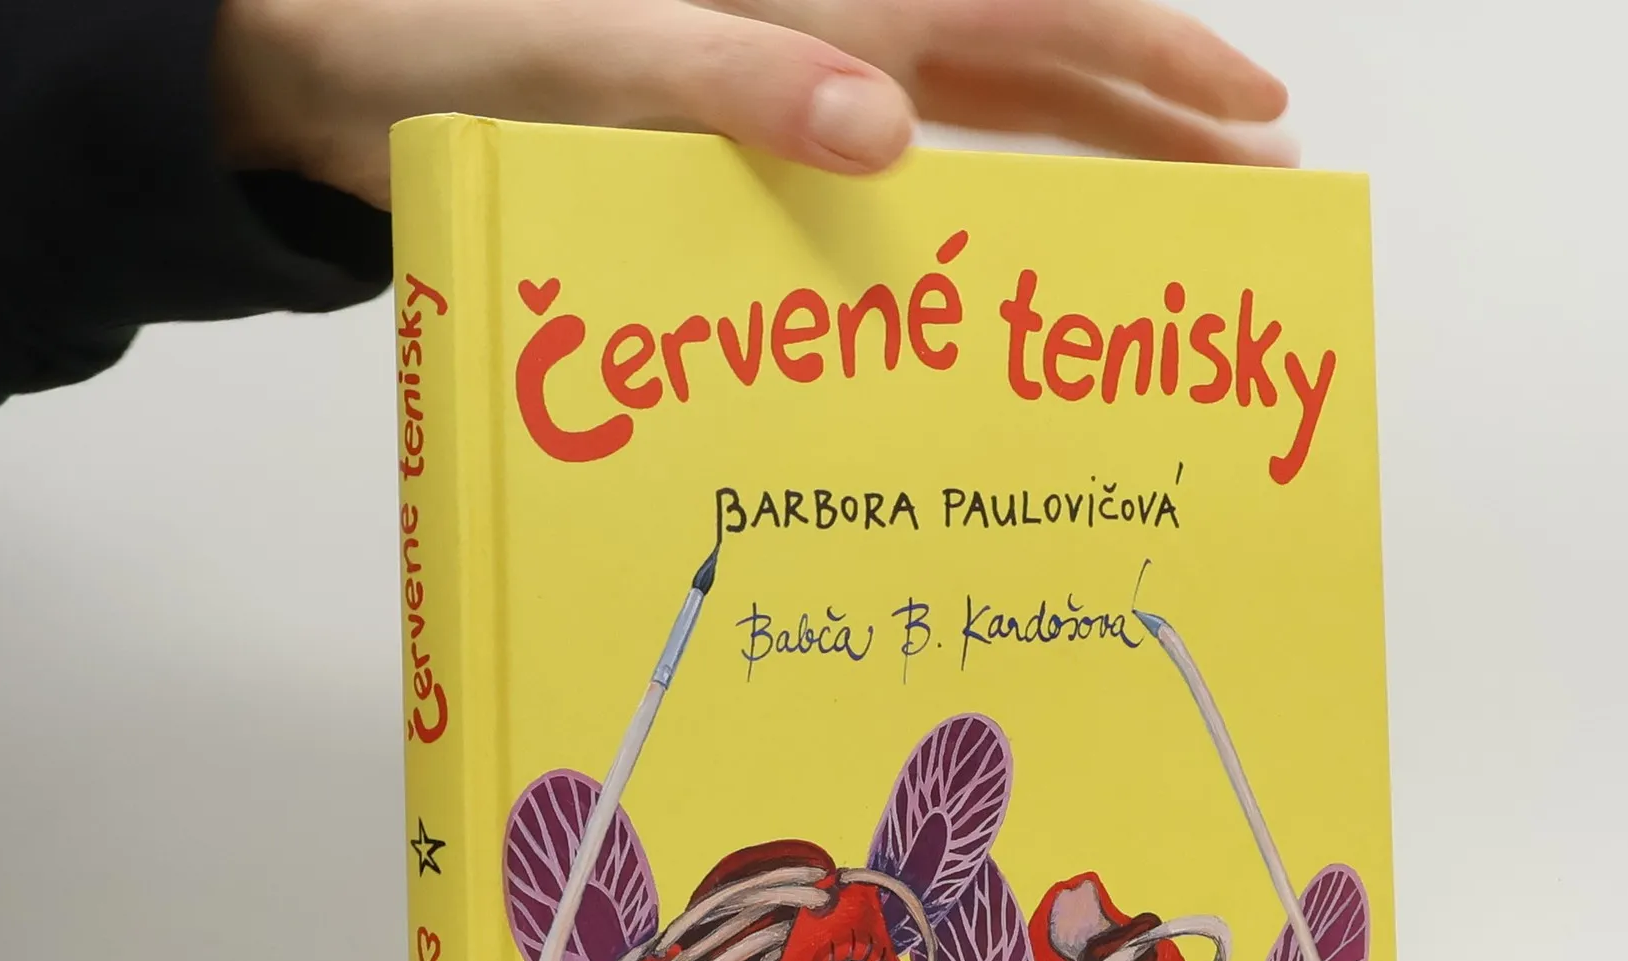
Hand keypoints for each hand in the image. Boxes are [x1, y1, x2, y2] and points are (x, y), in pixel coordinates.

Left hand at [213, 0, 1290, 208]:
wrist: (367, 77)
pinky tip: (1002, 268)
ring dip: (1082, 173)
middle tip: (1254, 189)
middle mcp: (847, 35)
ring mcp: (811, 91)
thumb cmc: (472, 43)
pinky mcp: (766, 152)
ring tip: (1166, 229)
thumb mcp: (608, 55)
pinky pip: (901, 187)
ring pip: (990, 124)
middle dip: (1156, 121)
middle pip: (1047, 66)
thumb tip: (893, 133)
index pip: (1050, 10)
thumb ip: (741, 77)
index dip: (1164, 59)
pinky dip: (966, 223)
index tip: (1259, 113)